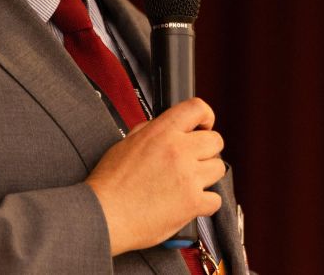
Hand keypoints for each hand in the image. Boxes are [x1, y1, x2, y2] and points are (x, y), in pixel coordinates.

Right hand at [85, 97, 225, 255]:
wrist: (104, 214)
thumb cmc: (110, 183)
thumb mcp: (126, 143)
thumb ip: (152, 132)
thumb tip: (168, 129)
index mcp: (161, 132)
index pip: (197, 108)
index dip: (205, 116)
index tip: (204, 125)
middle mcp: (178, 151)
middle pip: (215, 141)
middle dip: (206, 150)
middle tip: (193, 160)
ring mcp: (188, 177)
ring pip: (219, 168)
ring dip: (206, 175)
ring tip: (188, 182)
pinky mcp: (193, 203)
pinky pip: (215, 199)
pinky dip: (205, 203)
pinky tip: (190, 202)